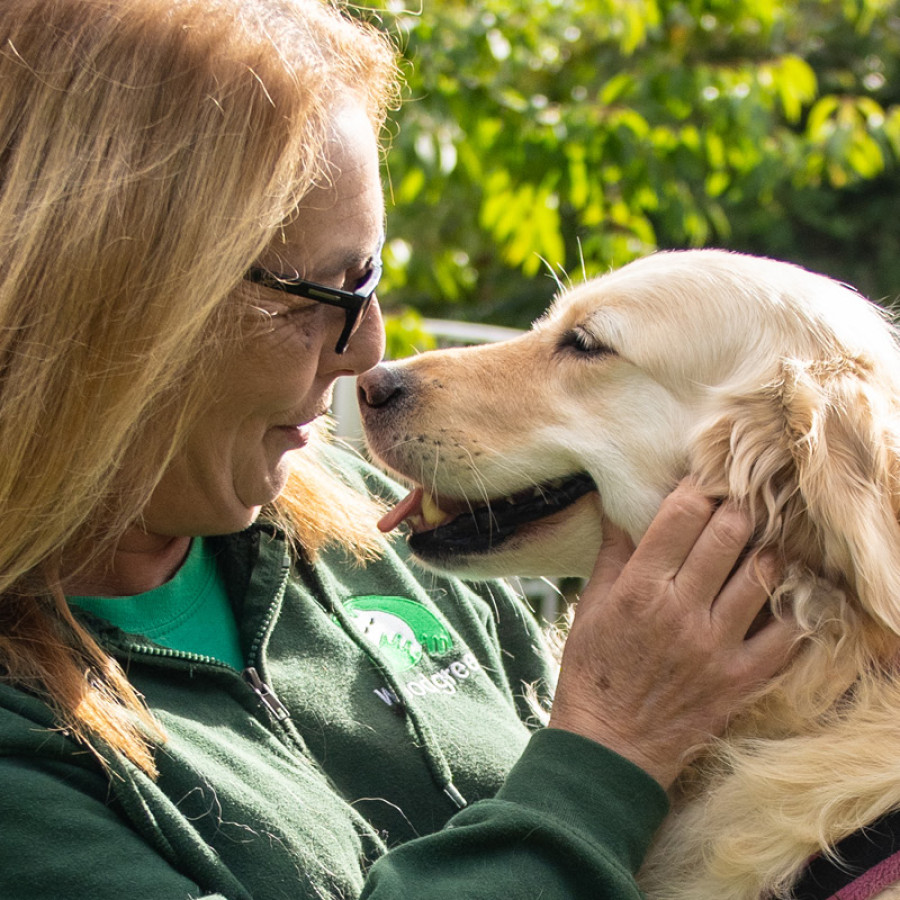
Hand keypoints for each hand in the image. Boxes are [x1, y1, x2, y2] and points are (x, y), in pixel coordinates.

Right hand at [548, 481, 796, 789]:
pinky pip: (787, 633)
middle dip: (738, 507)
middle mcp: (681, 611)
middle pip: (729, 534)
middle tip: (739, 501)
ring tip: (761, 543)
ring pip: (763, 574)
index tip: (704, 478)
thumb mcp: (590, 608)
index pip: (681, 516)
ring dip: (767, 549)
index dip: (698, 487)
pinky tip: (785, 592)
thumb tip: (615, 506)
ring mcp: (717, 646)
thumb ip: (611, 554)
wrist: (610, 746)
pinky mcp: (742, 678)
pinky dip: (794, 607)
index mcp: (640, 589)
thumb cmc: (593, 672)